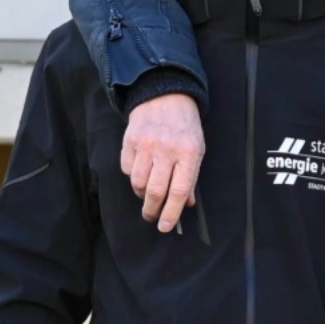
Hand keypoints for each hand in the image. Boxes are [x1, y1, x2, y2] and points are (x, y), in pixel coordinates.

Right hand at [122, 93, 204, 233]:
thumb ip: (191, 177)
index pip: (180, 191)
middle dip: (152, 211)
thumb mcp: (197, 149)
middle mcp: (167, 150)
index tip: (165, 226)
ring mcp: (146, 145)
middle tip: (152, 217)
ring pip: (138, 184)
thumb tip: (187, 204)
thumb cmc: (185, 127)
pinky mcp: (130, 142)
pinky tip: (142, 168)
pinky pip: (127, 170)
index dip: (172, 213)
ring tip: (149, 191)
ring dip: (142, 194)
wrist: (165, 96)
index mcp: (189, 153)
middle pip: (156, 192)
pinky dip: (133, 175)